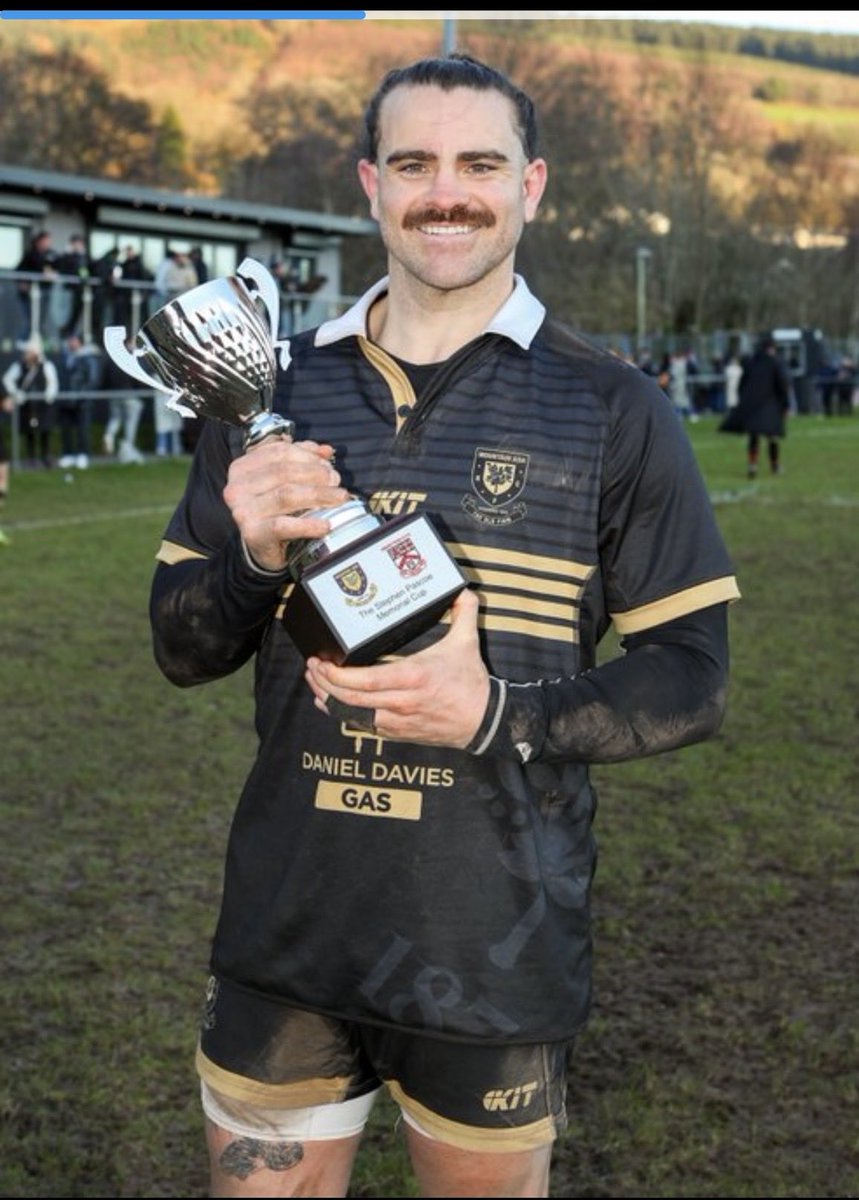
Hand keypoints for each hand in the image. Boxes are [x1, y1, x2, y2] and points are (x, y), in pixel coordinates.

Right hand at [223, 437, 347, 572]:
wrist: (262, 547)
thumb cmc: (273, 510)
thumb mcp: (283, 481)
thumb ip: (302, 460)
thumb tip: (326, 450)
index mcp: (242, 468)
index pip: (278, 452)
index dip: (307, 455)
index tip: (328, 464)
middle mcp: (237, 487)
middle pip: (283, 472)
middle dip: (315, 474)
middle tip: (336, 480)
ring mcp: (243, 511)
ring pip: (286, 495)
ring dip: (318, 494)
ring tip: (339, 497)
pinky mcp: (252, 533)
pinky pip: (284, 525)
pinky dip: (308, 524)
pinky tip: (325, 525)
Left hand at [305, 588, 489, 749]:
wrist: (484, 721)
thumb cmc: (471, 684)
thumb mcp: (467, 643)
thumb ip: (463, 612)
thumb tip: (462, 589)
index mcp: (412, 678)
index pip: (364, 681)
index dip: (337, 675)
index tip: (321, 663)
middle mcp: (400, 702)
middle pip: (350, 699)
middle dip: (324, 684)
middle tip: (311, 669)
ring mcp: (397, 720)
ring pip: (352, 715)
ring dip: (329, 700)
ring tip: (315, 684)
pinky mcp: (398, 732)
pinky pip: (364, 725)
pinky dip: (345, 715)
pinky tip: (333, 705)